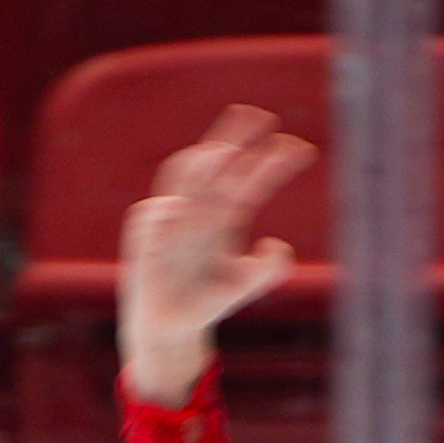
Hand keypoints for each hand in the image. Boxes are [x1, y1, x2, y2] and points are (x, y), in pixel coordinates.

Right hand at [118, 104, 316, 403]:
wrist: (171, 326)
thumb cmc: (207, 299)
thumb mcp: (243, 285)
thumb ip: (267, 269)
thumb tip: (278, 245)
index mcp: (223, 214)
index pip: (249, 180)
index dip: (272, 163)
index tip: (300, 147)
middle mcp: (198, 207)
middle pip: (217, 164)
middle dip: (236, 139)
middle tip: (260, 116)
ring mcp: (170, 217)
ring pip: (183, 178)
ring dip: (200, 165)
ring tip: (222, 154)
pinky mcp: (143, 237)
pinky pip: (152, 219)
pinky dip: (164, 213)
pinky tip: (178, 210)